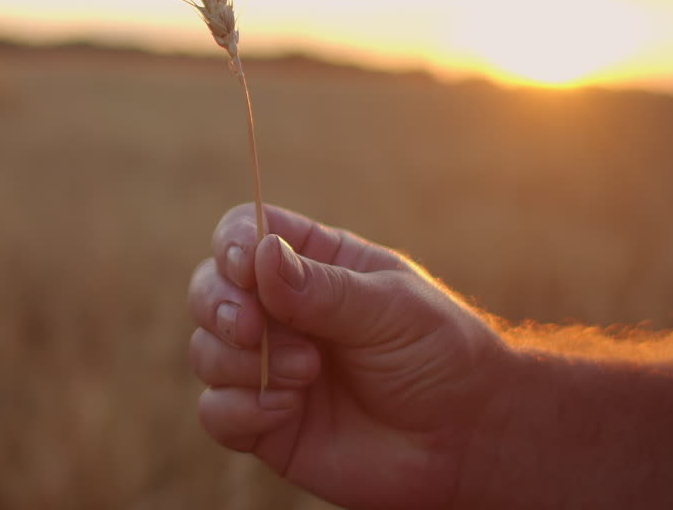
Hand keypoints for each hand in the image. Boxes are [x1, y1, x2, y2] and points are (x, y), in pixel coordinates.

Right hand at [188, 204, 510, 508]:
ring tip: (308, 372)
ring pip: (205, 350)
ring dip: (240, 361)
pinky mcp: (264, 423)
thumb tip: (260, 255)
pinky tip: (286, 410)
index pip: (245, 233)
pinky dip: (238, 409)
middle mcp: (279, 313)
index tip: (245, 266)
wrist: (467, 440)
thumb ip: (323, 288)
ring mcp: (268, 368)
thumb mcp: (390, 308)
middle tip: (253, 329)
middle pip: (209, 289)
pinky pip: (215, 412)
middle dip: (219, 305)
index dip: (232, 244)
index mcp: (312, 264)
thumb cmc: (440, 356)